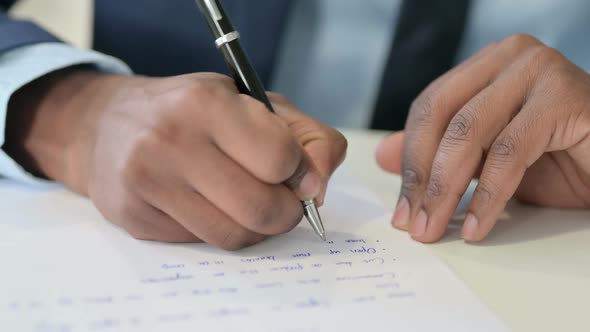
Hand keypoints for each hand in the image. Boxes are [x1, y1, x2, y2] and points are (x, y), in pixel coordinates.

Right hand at [6, 70, 346, 248]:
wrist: (107, 123)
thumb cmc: (192, 110)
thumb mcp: (253, 101)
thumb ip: (306, 136)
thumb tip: (319, 187)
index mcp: (206, 103)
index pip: (280, 158)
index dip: (302, 172)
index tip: (298, 173)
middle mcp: (171, 141)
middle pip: (262, 209)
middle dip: (288, 212)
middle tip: (285, 200)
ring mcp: (148, 184)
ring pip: (235, 236)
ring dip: (258, 228)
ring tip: (251, 202)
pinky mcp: (135, 219)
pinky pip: (203, 242)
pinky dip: (221, 229)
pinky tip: (210, 204)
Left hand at [375, 34, 589, 242]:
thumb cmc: (557, 158)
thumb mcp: (485, 158)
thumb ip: (437, 152)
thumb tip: (382, 156)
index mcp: (484, 66)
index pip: (428, 108)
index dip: (409, 160)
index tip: (401, 208)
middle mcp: (508, 58)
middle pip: (441, 116)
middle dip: (421, 177)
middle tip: (412, 223)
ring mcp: (536, 71)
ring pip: (469, 133)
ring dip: (445, 189)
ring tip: (435, 228)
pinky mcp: (563, 96)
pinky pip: (509, 152)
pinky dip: (487, 195)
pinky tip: (476, 226)